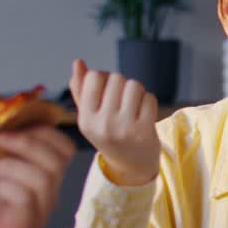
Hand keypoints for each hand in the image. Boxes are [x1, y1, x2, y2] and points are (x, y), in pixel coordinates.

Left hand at [0, 127, 74, 227]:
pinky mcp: (25, 226)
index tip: (13, 127)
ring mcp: (40, 211)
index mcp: (43, 171)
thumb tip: (11, 108)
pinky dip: (6, 185)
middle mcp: (48, 192)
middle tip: (0, 141)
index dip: (44, 132)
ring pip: (44, 178)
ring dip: (11, 165)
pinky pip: (27, 199)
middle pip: (59, 160)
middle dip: (28, 144)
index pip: (65, 148)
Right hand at [70, 59, 159, 185]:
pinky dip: (149, 101)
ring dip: (137, 92)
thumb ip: (81, 89)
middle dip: (122, 85)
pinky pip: (150, 98)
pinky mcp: (145, 131)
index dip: (104, 78)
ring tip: (133, 107)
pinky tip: (143, 114)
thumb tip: (77, 61)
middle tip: (122, 103)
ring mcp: (124, 128)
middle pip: (117, 78)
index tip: (107, 92)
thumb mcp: (90, 117)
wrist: (131, 166)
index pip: (94, 76)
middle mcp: (103, 124)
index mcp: (86, 119)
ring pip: (134, 85)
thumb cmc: (109, 135)